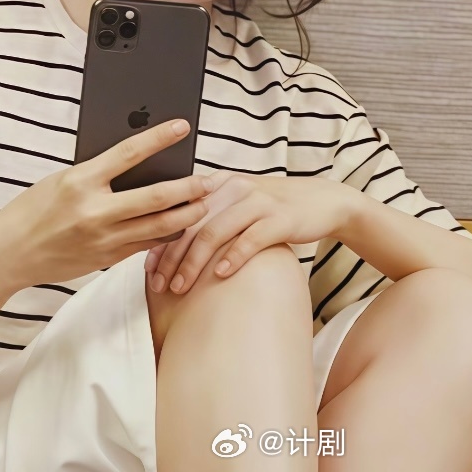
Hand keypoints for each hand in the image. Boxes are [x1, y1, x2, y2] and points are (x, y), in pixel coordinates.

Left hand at [143, 171, 353, 293]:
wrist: (322, 201)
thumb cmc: (275, 208)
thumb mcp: (239, 203)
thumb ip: (210, 215)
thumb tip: (173, 245)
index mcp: (219, 183)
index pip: (179, 211)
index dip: (160, 240)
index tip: (148, 268)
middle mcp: (234, 188)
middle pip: (191, 224)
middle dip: (171, 257)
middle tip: (158, 285)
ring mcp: (257, 202)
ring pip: (214, 232)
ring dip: (193, 263)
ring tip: (181, 287)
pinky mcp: (279, 218)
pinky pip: (249, 239)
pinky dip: (232, 258)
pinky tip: (220, 276)